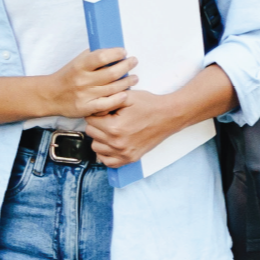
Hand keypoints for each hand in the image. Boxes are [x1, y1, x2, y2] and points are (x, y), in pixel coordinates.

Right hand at [42, 47, 136, 118]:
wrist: (50, 95)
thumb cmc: (67, 77)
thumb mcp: (76, 62)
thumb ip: (92, 56)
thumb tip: (112, 49)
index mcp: (79, 66)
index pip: (101, 57)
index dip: (116, 53)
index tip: (123, 52)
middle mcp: (82, 80)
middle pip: (112, 73)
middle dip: (127, 65)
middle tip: (133, 62)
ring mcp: (85, 95)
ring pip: (113, 88)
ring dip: (128, 82)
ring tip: (134, 78)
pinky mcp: (87, 108)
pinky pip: (108, 104)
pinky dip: (119, 98)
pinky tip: (125, 94)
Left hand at [83, 65, 233, 165]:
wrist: (169, 115)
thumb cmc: (149, 104)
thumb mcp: (125, 97)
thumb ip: (106, 102)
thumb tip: (92, 108)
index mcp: (114, 127)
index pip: (89, 120)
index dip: (95, 112)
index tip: (105, 110)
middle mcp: (117, 143)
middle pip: (91, 133)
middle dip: (97, 124)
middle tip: (108, 118)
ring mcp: (124, 153)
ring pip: (96, 147)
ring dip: (100, 138)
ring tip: (110, 129)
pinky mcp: (131, 158)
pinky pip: (108, 162)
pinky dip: (106, 154)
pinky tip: (112, 143)